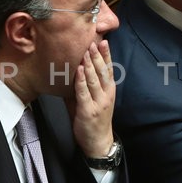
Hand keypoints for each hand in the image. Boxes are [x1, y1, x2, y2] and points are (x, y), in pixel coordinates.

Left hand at [66, 41, 115, 158]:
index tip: (103, 41)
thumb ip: (84, 86)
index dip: (106, 55)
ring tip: (86, 51)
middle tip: (93, 40)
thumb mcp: (93, 100)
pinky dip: (81, 80)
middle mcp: (106, 94)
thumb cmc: (95, 120)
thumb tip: (72, 70)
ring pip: (94, 79)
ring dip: (90, 64)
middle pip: (103, 71)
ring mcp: (98, 102)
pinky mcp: (88, 110)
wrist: (98, 142)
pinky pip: (84, 92)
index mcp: (109, 90)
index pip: (109, 69)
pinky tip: (79, 70)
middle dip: (97, 55)